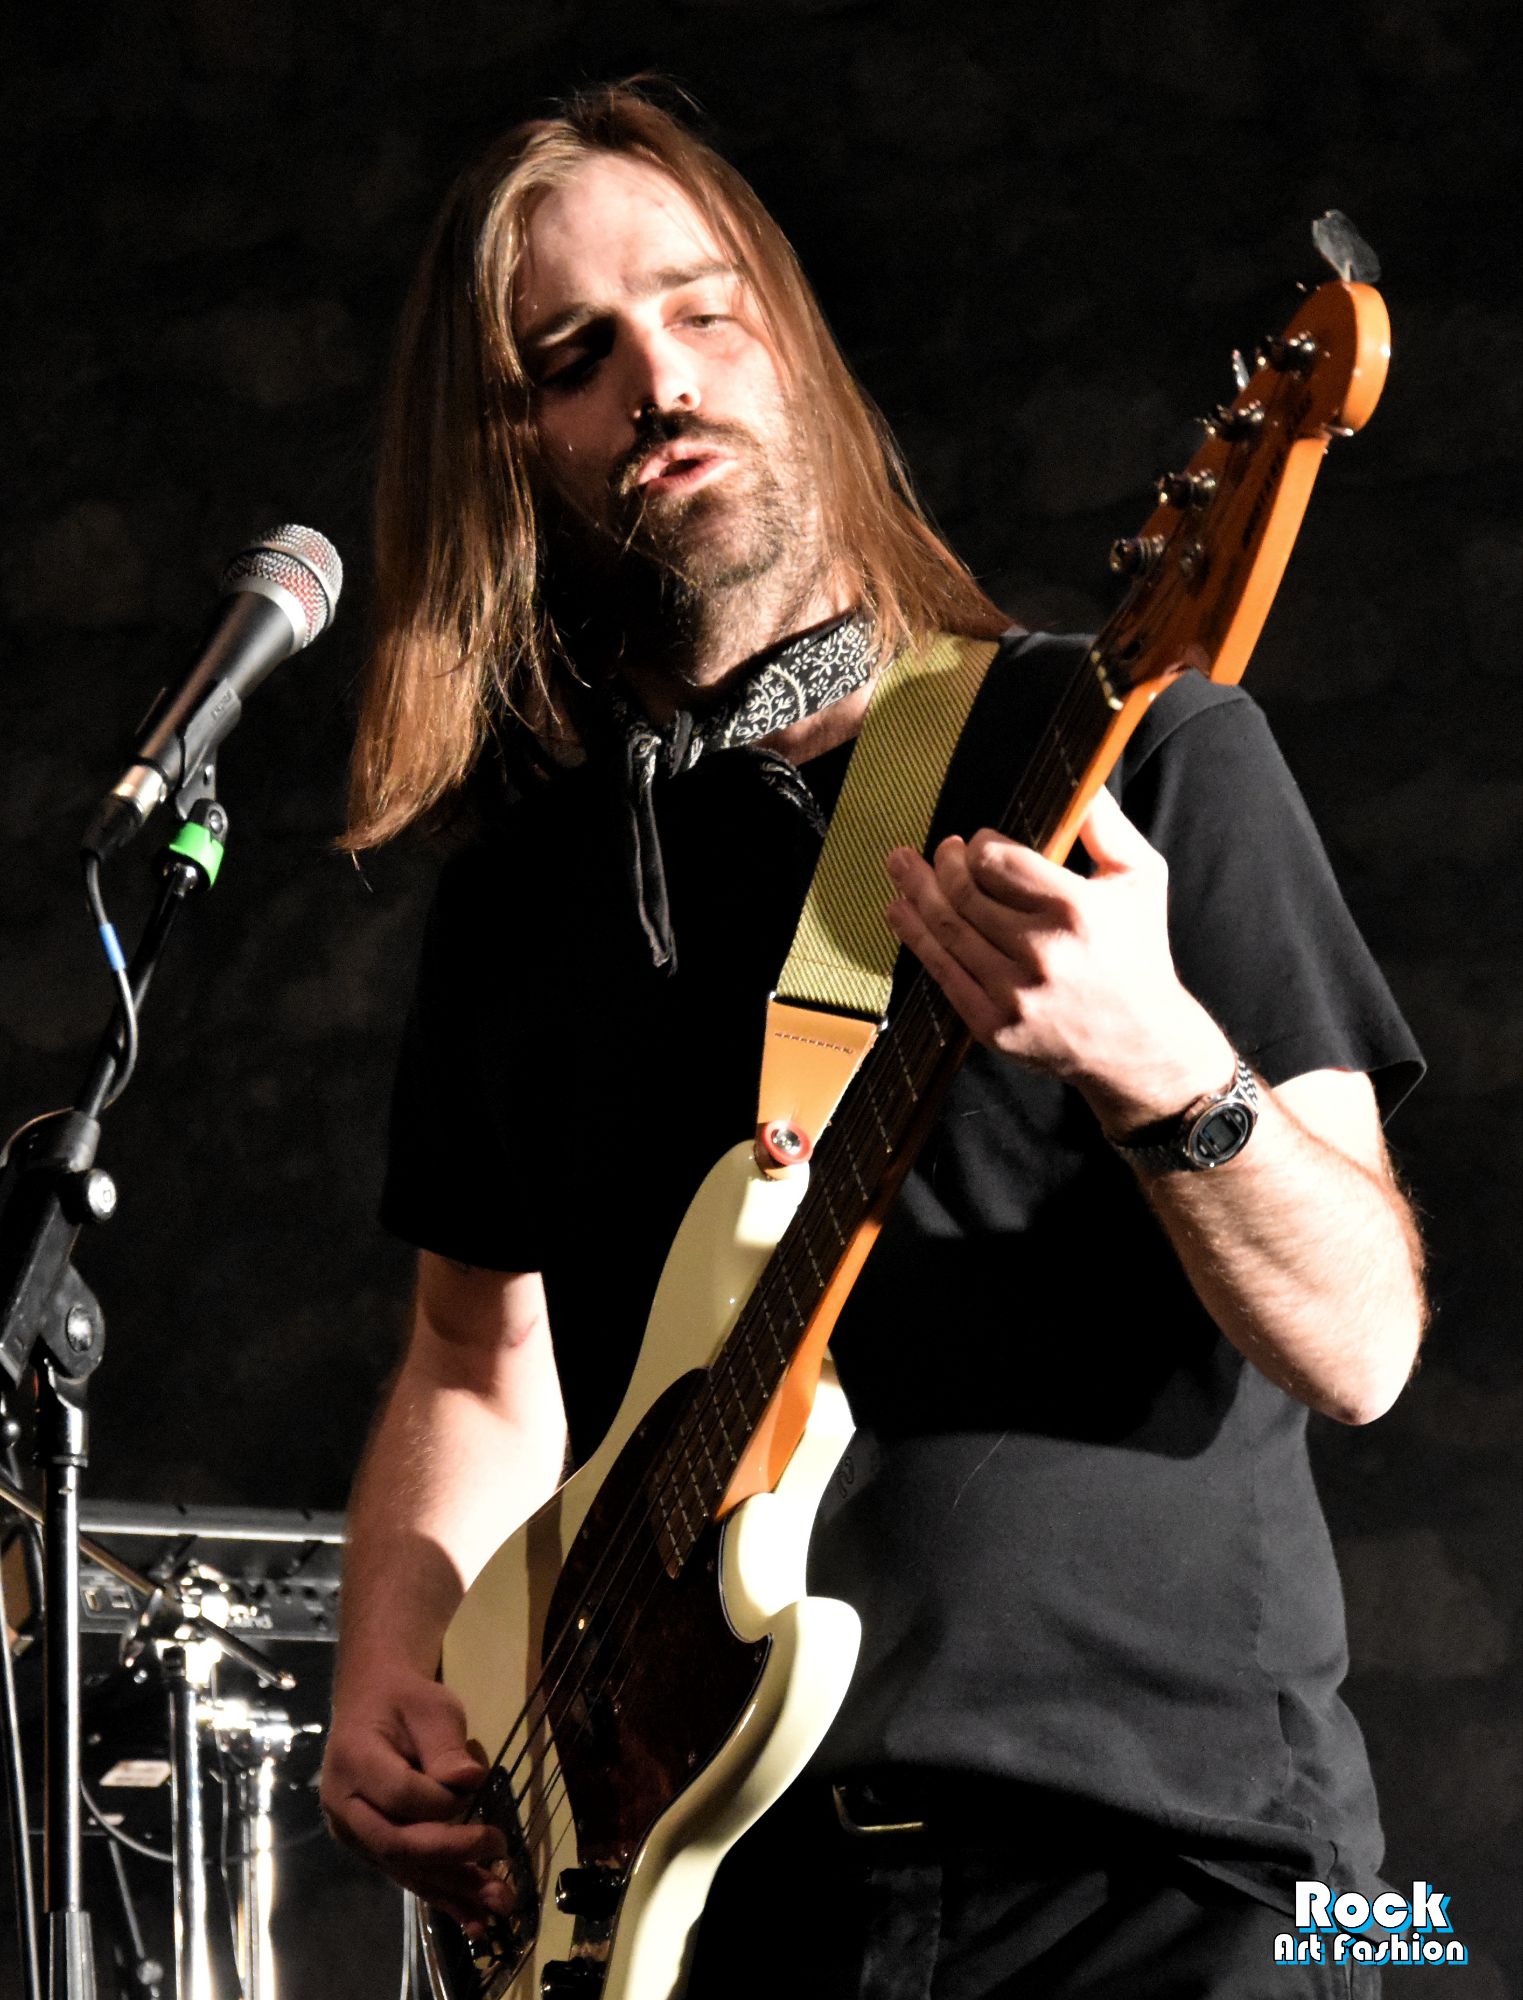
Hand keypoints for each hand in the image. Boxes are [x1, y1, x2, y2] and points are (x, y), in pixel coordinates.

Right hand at [320, 1660, 511, 1928]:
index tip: (478, 1778)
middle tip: (500, 1846)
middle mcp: (345, 1807)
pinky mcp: (372, 1850)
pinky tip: (475, 1919)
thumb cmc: (404, 1701)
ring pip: (406, 1869)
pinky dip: (444, 1896)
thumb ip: (445, 1745)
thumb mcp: (430, 1706)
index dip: (442, 1798)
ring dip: (455, 1888)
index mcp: (353, 1761)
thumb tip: (469, 1781)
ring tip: (499, 1903)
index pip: (400, 1795)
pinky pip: (408, 1876)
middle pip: (397, 1843)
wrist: (373, 1706)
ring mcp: (355, 1834)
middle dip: (452, 1853)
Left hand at [883, 786, 1235, 1132]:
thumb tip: (1080, 780)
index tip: (976, 842)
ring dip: (915, 891)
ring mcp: (1013, 994)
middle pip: (964, 893)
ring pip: (946, 929)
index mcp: (1076, 910)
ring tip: (901, 865)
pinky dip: (913, 937)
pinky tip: (898, 910)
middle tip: (940, 849)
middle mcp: (1042, 953)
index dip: (977, 845)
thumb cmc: (1139, 952)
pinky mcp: (993, 1026)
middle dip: (943, 863)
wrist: (1140, 1045)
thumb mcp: (1141, 880)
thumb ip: (1108, 826)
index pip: (998, 861)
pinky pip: (942, 972)